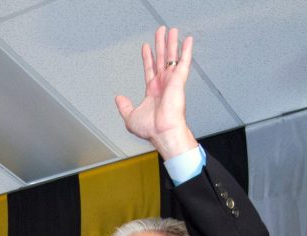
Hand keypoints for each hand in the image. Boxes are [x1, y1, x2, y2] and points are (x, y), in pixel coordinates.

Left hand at [116, 26, 197, 159]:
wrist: (164, 133)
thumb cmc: (152, 130)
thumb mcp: (130, 117)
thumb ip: (124, 106)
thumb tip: (118, 98)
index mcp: (153, 92)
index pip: (150, 69)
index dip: (148, 57)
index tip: (146, 47)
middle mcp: (163, 85)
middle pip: (161, 59)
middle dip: (161, 44)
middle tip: (161, 32)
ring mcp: (172, 82)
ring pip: (171, 57)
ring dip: (171, 43)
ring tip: (172, 30)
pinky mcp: (179, 81)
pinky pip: (184, 62)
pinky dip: (186, 51)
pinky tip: (187, 40)